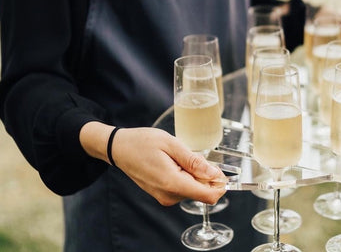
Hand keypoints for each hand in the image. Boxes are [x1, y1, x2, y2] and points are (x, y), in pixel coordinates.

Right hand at [80, 123, 226, 205]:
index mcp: (172, 183)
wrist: (120, 148)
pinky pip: (184, 188)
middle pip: (202, 191)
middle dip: (205, 174)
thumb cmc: (143, 142)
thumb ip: (194, 161)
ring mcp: (165, 197)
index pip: (208, 196)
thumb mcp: (171, 144)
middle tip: (191, 154)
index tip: (221, 169)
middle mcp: (169, 196)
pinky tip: (174, 162)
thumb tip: (215, 174)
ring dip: (194, 173)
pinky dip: (186, 175)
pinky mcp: (163, 195)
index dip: (220, 184)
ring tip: (178, 157)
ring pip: (194, 189)